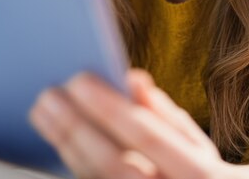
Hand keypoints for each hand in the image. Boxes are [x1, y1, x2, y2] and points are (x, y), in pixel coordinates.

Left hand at [30, 69, 233, 178]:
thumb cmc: (200, 178)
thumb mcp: (198, 147)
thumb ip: (166, 115)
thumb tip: (132, 79)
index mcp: (203, 175)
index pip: (149, 139)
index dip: (113, 109)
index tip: (79, 79)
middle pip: (114, 165)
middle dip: (77, 128)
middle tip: (49, 96)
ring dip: (66, 145)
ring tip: (45, 113)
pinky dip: (75, 163)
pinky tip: (60, 139)